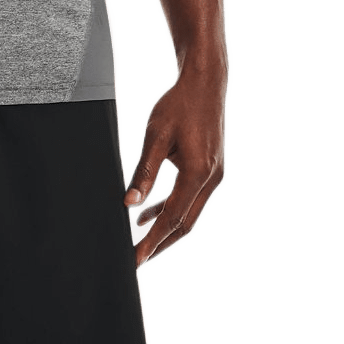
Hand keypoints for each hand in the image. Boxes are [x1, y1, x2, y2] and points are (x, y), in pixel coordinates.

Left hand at [124, 66, 227, 267]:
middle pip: (184, 225)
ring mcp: (215, 177)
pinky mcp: (211, 171)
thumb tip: (129, 204)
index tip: (136, 259)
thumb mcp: (155, 136)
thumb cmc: (179, 103)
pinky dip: (169, 210)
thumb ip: (143, 172)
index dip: (152, 241)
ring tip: (138, 243)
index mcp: (199, 173)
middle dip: (159, 245)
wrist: (206, 82)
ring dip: (163, 230)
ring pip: (188, 215)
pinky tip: (146, 214)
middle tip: (135, 261)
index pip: (172, 218)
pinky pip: (189, 199)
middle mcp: (212, 180)